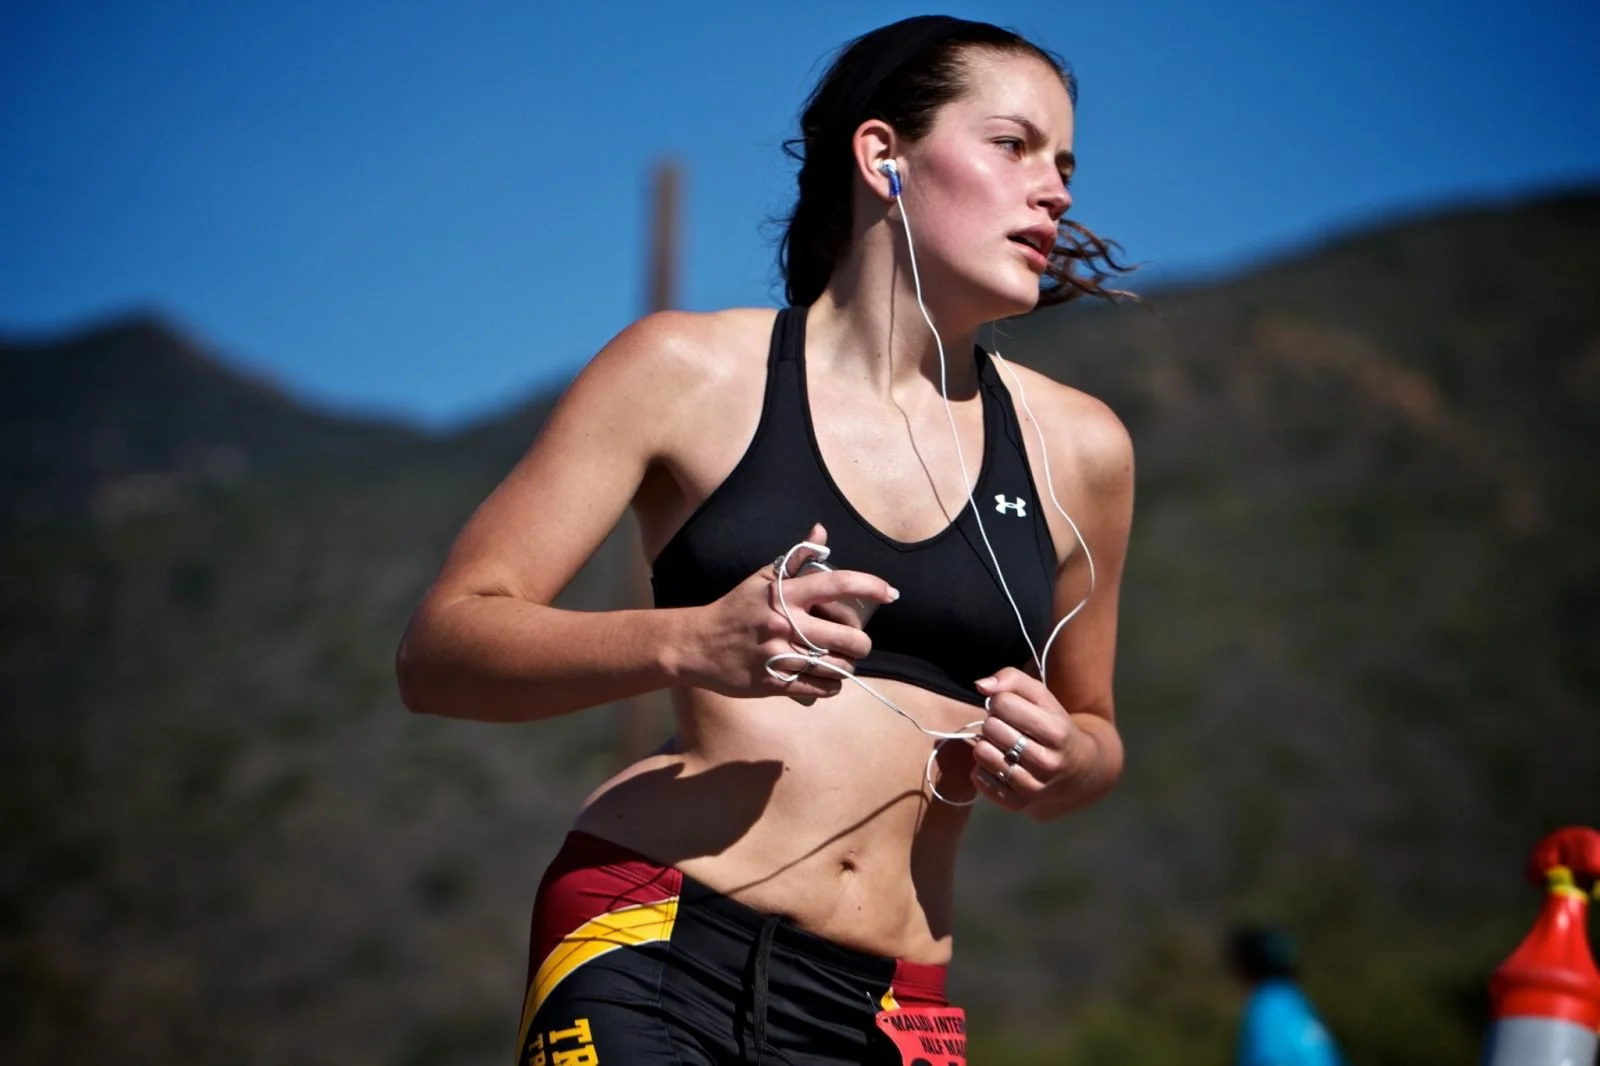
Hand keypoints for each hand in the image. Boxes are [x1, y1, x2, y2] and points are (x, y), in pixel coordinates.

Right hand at [680, 523, 897, 700]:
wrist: (696, 645)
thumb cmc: (733, 608)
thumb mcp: (761, 579)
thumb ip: (796, 558)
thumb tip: (821, 531)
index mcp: (785, 595)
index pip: (838, 584)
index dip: (870, 586)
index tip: (890, 593)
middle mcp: (786, 625)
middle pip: (849, 637)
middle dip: (861, 643)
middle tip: (856, 643)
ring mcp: (781, 657)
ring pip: (838, 667)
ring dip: (847, 666)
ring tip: (841, 661)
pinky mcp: (775, 684)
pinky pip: (820, 689)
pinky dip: (832, 686)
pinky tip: (829, 679)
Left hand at [969, 668, 1075, 810]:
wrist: (1079, 769)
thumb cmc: (1053, 725)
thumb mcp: (1043, 697)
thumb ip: (1012, 679)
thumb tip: (981, 686)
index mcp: (1056, 732)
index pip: (1003, 703)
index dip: (1001, 701)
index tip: (1010, 708)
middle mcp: (1047, 762)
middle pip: (991, 728)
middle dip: (992, 722)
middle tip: (1005, 727)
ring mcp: (1033, 787)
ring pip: (983, 754)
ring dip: (984, 744)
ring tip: (1000, 744)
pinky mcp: (1017, 804)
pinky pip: (979, 779)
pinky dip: (981, 768)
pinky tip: (997, 762)